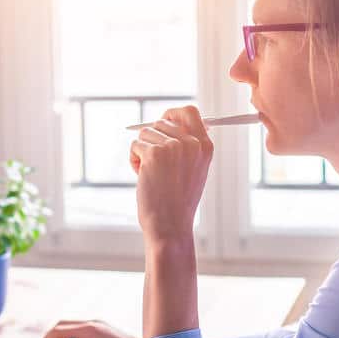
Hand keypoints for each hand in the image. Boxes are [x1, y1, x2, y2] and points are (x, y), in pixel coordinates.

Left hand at [129, 105, 213, 248]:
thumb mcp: (193, 170)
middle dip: (152, 140)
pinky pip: (135, 145)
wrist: (170, 225)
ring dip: (142, 152)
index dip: (172, 114)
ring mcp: (173, 147)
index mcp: (205, 146)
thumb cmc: (178, 201)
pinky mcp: (153, 154)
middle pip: (161, 122)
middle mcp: (191, 143)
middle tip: (154, 164)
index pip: (189, 112)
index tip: (162, 122)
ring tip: (151, 174)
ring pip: (145, 133)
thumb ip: (187, 145)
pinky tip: (142, 178)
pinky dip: (134, 161)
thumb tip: (168, 121)